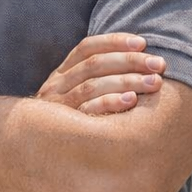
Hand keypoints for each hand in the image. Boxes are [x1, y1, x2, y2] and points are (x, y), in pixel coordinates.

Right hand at [36, 33, 165, 115]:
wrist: (32, 149)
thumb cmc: (69, 118)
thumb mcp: (73, 93)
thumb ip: (95, 77)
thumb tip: (136, 57)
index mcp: (62, 73)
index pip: (86, 48)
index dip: (114, 42)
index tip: (142, 42)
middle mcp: (57, 85)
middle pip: (94, 64)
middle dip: (129, 61)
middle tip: (158, 64)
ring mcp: (60, 105)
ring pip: (93, 85)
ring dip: (127, 80)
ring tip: (154, 82)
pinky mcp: (66, 127)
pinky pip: (88, 110)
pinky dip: (110, 102)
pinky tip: (132, 100)